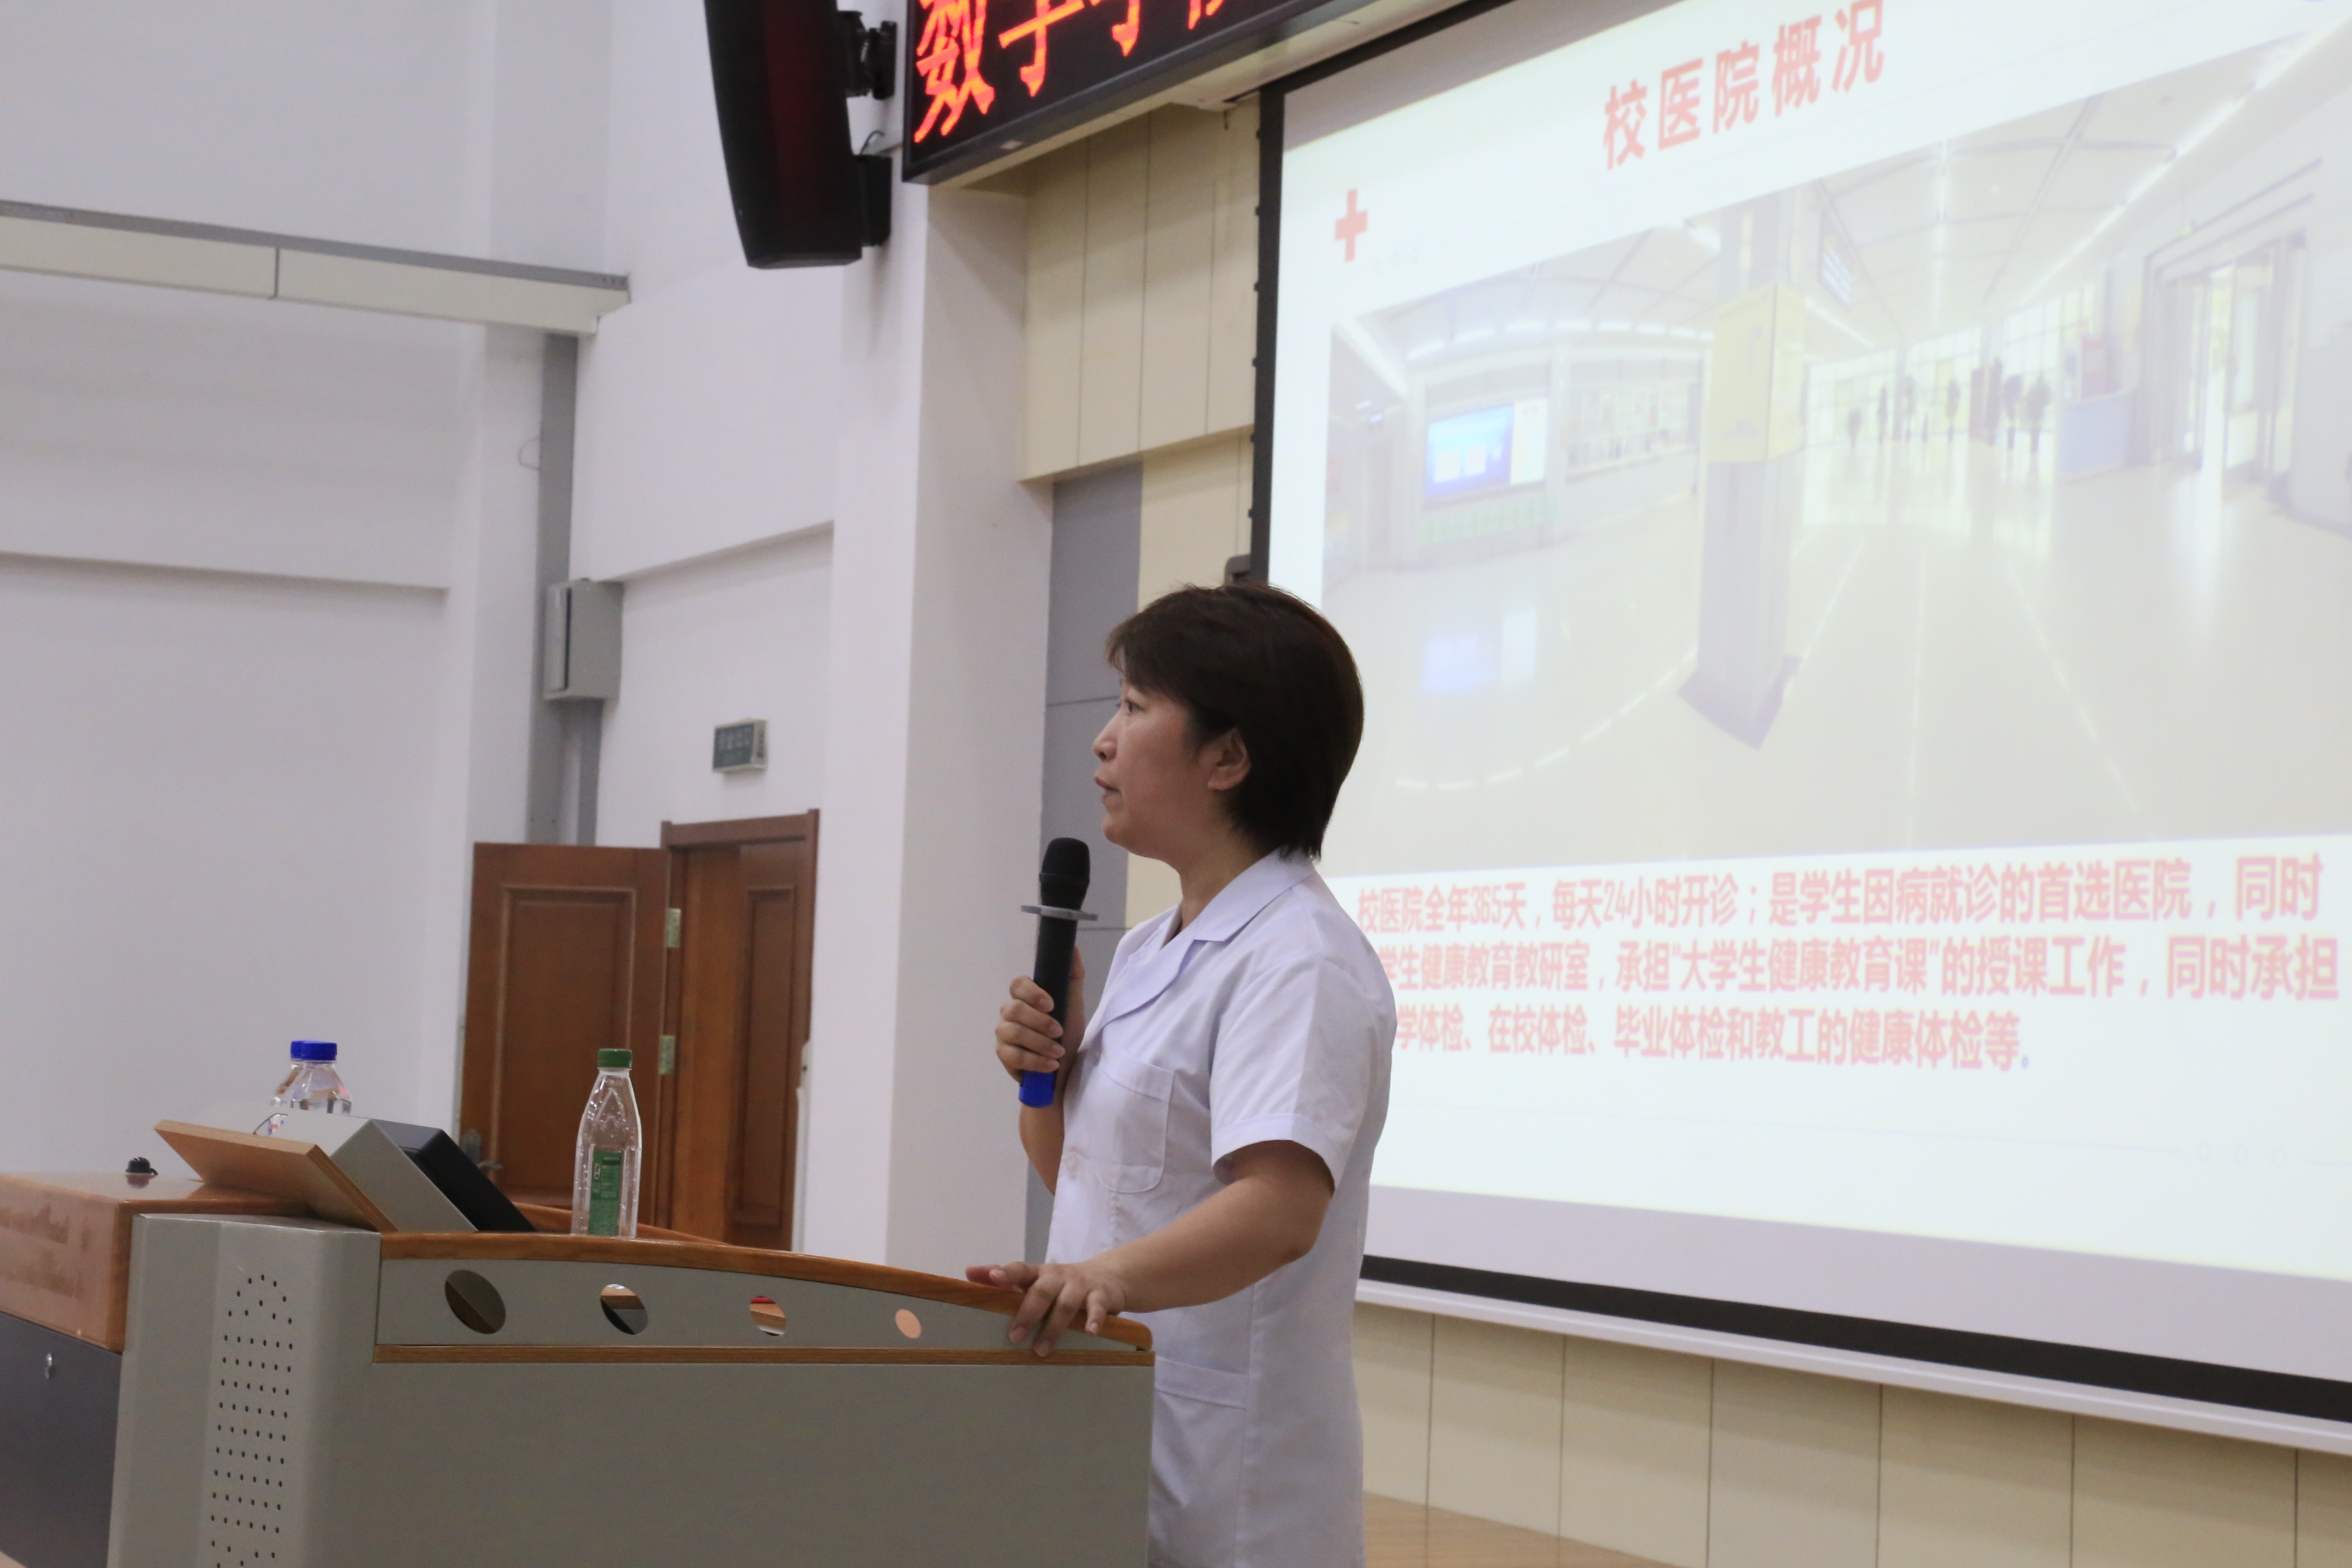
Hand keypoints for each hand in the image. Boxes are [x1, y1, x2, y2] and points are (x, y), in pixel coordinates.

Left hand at [963, 1256, 1128, 1356]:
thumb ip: (1005, 1279)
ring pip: (1065, 1304)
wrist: (1108, 1276)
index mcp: (1039, 1274)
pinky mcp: (1101, 1295)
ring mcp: (1080, 1285)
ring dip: (1053, 1328)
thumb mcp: (1036, 1280)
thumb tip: (969, 1273)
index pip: (1020, 1270)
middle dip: (1027, 1313)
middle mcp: (1058, 1276)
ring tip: (1041, 1350)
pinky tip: (1089, 1332)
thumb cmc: (1062, 1284)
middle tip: (1014, 1337)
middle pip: (1041, 1291)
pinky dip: (1093, 1319)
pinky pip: (1096, 1307)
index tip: (993, 1278)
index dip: (1006, 1273)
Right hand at [993, 947, 1086, 1082]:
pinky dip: (1035, 1061)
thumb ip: (1072, 977)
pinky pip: (1013, 1056)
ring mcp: (1004, 1033)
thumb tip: (1073, 949)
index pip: (1017, 985)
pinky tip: (1050, 1065)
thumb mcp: (1073, 1005)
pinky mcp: (1004, 1055)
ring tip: (1058, 1052)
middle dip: (1039, 1022)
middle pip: (1013, 1009)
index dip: (1032, 993)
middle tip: (1059, 1031)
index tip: (1051, 1004)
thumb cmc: (1066, 1033)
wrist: (1065, 1066)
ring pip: (1012, 1032)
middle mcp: (1009, 1012)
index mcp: (1024, 997)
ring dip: (1039, 1043)